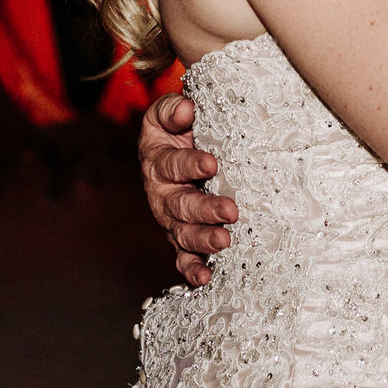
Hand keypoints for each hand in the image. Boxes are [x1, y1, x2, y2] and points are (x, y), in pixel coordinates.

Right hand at [138, 91, 235, 284]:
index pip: (172, 163)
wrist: (178, 145)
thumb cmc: (180, 128)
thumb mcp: (170, 113)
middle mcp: (162, 193)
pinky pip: (183, 257)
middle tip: (229, 211)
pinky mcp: (181, 236)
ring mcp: (171, 219)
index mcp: (158, 160)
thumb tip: (185, 108)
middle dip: (205, 209)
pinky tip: (204, 278)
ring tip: (224, 241)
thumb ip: (174, 109)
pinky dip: (192, 268)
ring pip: (183, 233)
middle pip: (180, 204)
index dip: (189, 164)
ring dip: (203, 239)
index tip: (210, 163)